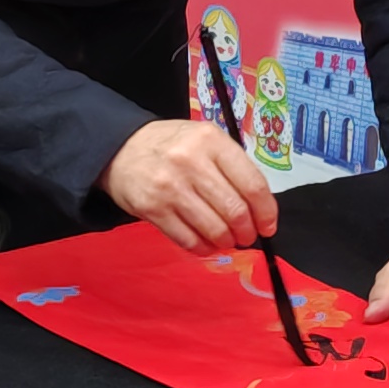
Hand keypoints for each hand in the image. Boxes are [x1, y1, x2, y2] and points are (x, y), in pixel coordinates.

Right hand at [101, 117, 279, 249]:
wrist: (120, 148)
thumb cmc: (171, 146)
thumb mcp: (204, 139)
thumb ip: (232, 166)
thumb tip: (260, 208)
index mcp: (211, 140)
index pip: (253, 184)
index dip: (267, 212)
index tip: (268, 225)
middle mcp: (191, 162)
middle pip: (235, 211)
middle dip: (247, 232)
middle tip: (246, 236)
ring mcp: (170, 187)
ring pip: (214, 229)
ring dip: (226, 242)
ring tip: (226, 239)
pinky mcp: (152, 209)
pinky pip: (188, 240)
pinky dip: (203, 248)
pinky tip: (206, 243)